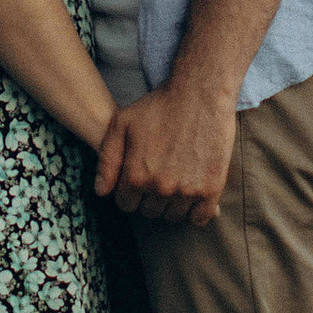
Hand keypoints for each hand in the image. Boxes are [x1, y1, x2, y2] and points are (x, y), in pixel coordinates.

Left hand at [95, 77, 237, 225]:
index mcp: (136, 176)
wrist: (200, 94)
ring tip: (175, 181)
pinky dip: (196, 212)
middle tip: (159, 176)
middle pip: (150, 212)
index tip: (140, 179)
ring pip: (173, 216)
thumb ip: (107, 160)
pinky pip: (200, 217)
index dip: (130, 192)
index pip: (126, 204)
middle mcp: (160, 188)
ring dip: (172, 204)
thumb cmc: (159, 106)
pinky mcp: (211, 189)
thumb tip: (101, 192)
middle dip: (150, 198)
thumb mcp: (121, 124)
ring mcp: (187, 191)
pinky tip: (193, 196)